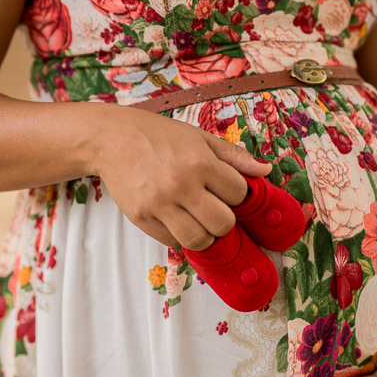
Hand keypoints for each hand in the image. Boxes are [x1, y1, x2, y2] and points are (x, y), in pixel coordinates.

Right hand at [92, 108, 271, 249]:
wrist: (111, 139)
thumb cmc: (156, 135)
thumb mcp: (198, 137)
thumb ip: (233, 156)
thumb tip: (265, 170)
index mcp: (199, 162)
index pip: (239, 194)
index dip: (237, 194)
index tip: (226, 189)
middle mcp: (181, 185)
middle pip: (224, 223)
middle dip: (225, 219)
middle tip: (215, 209)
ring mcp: (159, 204)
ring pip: (200, 240)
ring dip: (205, 234)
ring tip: (199, 220)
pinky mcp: (141, 218)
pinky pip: (173, 241)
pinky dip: (180, 236)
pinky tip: (178, 220)